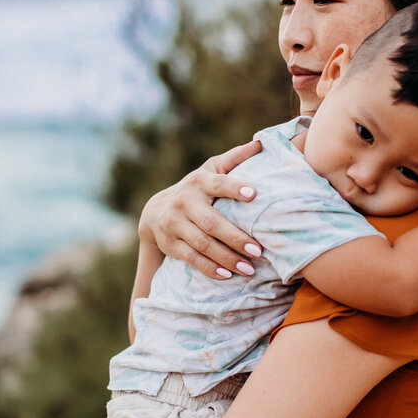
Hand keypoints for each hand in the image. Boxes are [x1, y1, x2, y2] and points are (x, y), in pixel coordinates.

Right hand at [138, 140, 262, 277]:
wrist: (156, 212)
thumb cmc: (196, 189)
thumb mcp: (211, 170)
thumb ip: (234, 159)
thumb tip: (261, 142)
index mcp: (199, 181)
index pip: (218, 183)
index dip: (234, 187)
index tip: (253, 193)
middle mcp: (184, 202)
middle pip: (211, 222)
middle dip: (235, 237)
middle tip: (258, 250)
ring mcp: (174, 224)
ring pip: (202, 244)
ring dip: (226, 257)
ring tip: (248, 268)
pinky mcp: (170, 244)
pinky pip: (191, 259)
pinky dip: (209, 268)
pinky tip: (227, 274)